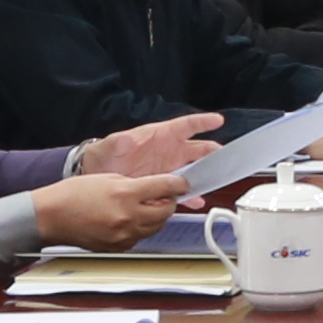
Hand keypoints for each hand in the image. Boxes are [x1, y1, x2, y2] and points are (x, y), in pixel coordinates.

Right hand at [28, 171, 174, 248]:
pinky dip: (141, 228)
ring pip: (156, 227)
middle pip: (166, 211)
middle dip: (168, 202)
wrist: (50, 216)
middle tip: (164, 196)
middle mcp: (128, 217)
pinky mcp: (118, 247)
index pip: (164, 188)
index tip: (182, 184)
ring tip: (146, 208)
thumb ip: (134, 184)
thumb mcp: (107, 178)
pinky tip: (130, 220)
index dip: (178, 184)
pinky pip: (140, 238)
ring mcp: (124, 235)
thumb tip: (153, 188)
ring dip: (157, 217)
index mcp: (126, 194)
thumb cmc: (72, 195)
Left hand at [77, 113, 222, 189]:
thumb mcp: (111, 145)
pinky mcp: (164, 184)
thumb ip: (120, 142)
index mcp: (160, 135)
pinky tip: (196, 202)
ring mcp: (169, 168)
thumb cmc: (106, 155)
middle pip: (198, 149)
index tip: (217, 120)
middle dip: (212, 153)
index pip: (186, 125)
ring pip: (194, 170)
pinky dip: (191, 196)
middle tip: (223, 158)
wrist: (99, 176)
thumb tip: (127, 139)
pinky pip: (182, 190)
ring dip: (205, 176)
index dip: (202, 122)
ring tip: (215, 181)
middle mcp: (169, 151)